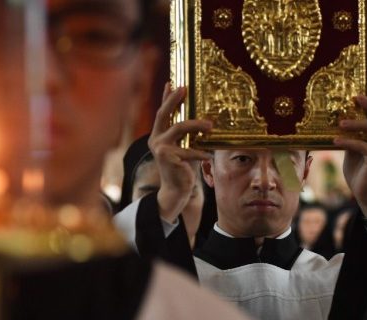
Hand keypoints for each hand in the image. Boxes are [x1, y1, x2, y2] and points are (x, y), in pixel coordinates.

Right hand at [150, 84, 211, 222]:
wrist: (175, 190)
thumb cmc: (181, 167)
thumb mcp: (181, 147)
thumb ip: (184, 135)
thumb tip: (199, 120)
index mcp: (157, 135)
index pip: (162, 112)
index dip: (166, 96)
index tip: (173, 82)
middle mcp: (155, 139)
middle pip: (164, 114)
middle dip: (173, 99)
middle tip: (184, 88)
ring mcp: (160, 148)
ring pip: (179, 128)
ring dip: (196, 124)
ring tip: (210, 125)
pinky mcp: (168, 158)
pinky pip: (189, 150)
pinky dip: (200, 152)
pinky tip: (209, 155)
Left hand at [333, 95, 366, 218]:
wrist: (364, 194)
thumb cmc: (358, 171)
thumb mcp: (351, 151)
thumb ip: (350, 137)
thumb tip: (338, 122)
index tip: (358, 91)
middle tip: (354, 97)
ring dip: (357, 122)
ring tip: (340, 123)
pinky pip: (364, 146)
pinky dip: (349, 142)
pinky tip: (336, 141)